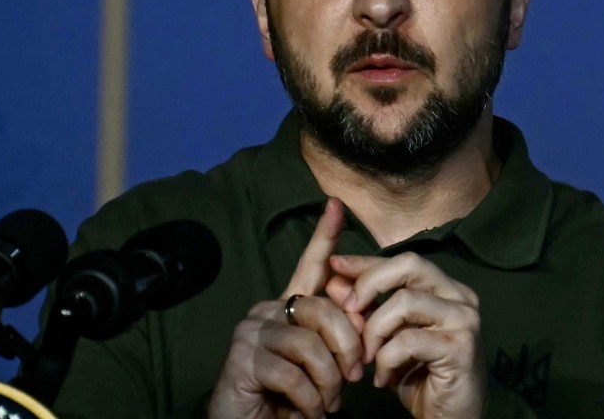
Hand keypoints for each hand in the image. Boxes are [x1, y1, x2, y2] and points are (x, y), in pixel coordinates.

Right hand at [207, 199, 363, 418]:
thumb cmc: (286, 399)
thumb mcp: (319, 365)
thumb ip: (334, 339)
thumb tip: (362, 321)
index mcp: (287, 308)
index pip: (308, 266)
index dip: (324, 236)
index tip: (336, 205)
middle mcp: (266, 311)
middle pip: (323, 310)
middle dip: (348, 348)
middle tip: (353, 382)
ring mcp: (251, 333)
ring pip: (311, 345)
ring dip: (329, 384)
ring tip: (327, 405)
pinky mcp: (242, 359)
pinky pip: (293, 375)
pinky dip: (310, 402)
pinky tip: (307, 413)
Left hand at [326, 252, 485, 417]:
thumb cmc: (417, 374)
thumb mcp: (383, 336)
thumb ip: (364, 307)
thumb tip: (334, 280)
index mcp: (445, 288)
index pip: (402, 261)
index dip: (366, 262)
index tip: (334, 265)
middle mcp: (460, 296)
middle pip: (409, 265)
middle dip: (370, 282)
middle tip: (348, 309)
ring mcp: (464, 320)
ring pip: (405, 302)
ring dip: (374, 330)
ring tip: (365, 357)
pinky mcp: (462, 347)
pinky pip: (408, 341)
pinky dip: (386, 359)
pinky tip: (382, 378)